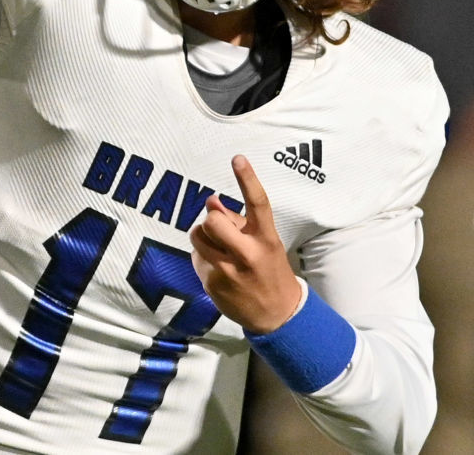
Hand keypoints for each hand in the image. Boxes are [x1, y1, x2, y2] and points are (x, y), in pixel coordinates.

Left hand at [189, 155, 302, 332]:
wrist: (277, 315)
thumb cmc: (268, 269)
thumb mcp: (263, 243)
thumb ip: (238, 221)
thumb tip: (210, 201)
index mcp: (266, 239)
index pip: (258, 204)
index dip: (247, 179)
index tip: (238, 158)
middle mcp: (248, 254)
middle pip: (213, 221)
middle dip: (211, 220)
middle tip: (218, 227)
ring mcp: (229, 272)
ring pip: (197, 236)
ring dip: (202, 236)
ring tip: (217, 246)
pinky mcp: (213, 284)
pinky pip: (196, 258)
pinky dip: (203, 258)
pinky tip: (219, 269)